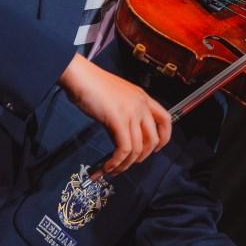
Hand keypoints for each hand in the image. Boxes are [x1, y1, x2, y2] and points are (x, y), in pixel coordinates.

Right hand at [58, 53, 171, 175]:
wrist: (80, 76)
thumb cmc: (92, 84)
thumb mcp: (116, 97)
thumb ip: (124, 112)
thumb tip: (121, 134)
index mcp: (142, 97)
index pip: (165, 119)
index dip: (164, 137)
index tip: (156, 148)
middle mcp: (140, 105)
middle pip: (153, 140)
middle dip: (142, 157)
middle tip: (129, 163)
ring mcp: (131, 113)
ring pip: (137, 149)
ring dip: (125, 164)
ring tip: (114, 169)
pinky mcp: (118, 120)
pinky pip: (123, 149)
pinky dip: (116, 162)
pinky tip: (108, 166)